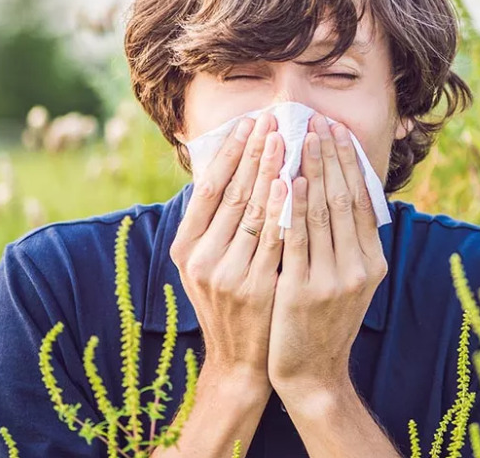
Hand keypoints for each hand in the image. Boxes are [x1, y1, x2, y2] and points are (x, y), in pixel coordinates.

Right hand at [169, 111, 286, 394]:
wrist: (240, 361)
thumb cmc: (230, 302)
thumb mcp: (208, 264)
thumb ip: (215, 223)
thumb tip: (229, 166)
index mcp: (185, 248)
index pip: (209, 188)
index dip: (230, 153)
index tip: (248, 122)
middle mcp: (201, 259)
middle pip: (232, 193)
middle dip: (254, 153)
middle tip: (272, 119)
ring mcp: (227, 274)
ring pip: (253, 211)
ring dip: (271, 171)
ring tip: (286, 138)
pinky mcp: (255, 287)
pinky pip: (273, 239)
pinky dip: (284, 209)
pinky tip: (294, 183)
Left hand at [267, 114, 387, 404]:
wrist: (311, 373)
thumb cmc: (323, 322)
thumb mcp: (348, 282)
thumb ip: (348, 243)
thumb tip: (343, 193)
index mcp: (372, 262)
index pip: (362, 200)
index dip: (350, 162)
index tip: (337, 131)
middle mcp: (359, 267)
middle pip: (345, 198)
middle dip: (331, 156)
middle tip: (319, 121)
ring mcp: (333, 279)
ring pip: (323, 212)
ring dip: (312, 170)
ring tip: (302, 137)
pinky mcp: (303, 289)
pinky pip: (298, 238)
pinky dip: (295, 206)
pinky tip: (289, 180)